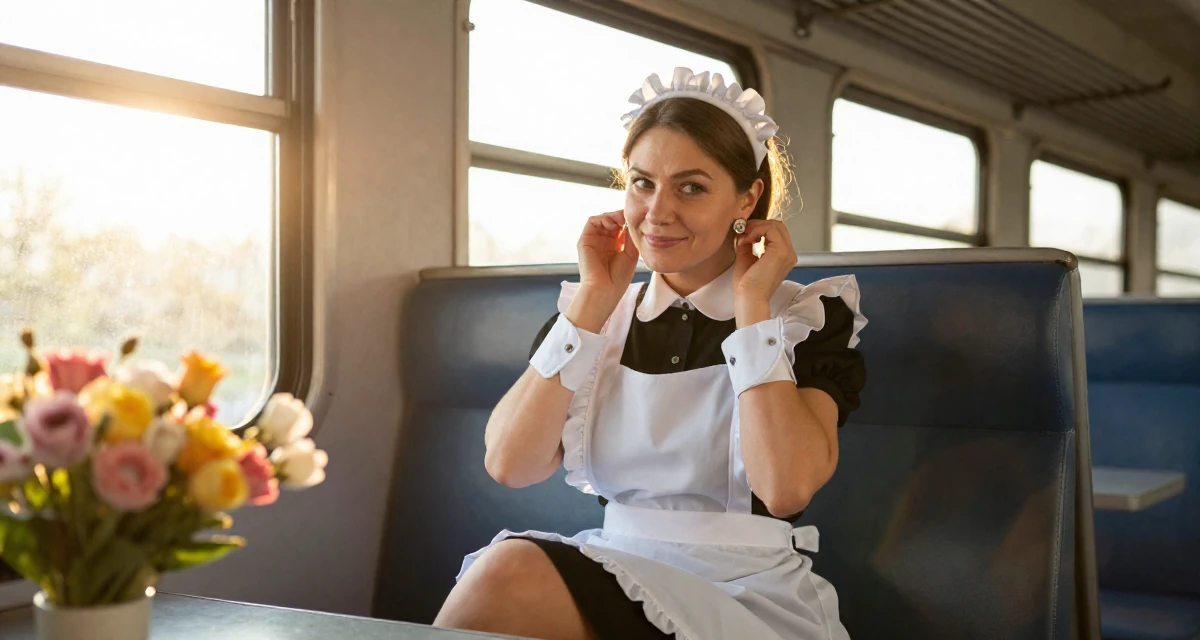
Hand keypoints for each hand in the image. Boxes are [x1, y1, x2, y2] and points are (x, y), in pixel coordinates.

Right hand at [567, 210, 639, 332]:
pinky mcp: (585, 240)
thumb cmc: (618, 278)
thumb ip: (631, 237)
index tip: (638, 219)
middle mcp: (604, 241)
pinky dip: (602, 218)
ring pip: (602, 218)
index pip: (621, 226)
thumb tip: (633, 221)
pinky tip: (612, 223)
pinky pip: (592, 221)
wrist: (605, 290)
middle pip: (612, 219)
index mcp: (615, 245)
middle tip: (628, 218)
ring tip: (620, 221)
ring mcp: (594, 240)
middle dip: (621, 216)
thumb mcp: (631, 254)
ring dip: (612, 215)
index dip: (628, 220)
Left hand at [732, 220, 796, 327]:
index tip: (744, 234)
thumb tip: (743, 233)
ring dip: (757, 227)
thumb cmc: (747, 286)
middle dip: (759, 224)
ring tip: (745, 237)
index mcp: (783, 257)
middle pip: (778, 226)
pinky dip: (757, 230)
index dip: (759, 228)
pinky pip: (771, 230)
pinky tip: (747, 240)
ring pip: (776, 225)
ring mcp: (787, 252)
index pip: (776, 232)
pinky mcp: (781, 251)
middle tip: (743, 231)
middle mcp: (789, 254)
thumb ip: (748, 244)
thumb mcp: (746, 258)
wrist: (749, 298)